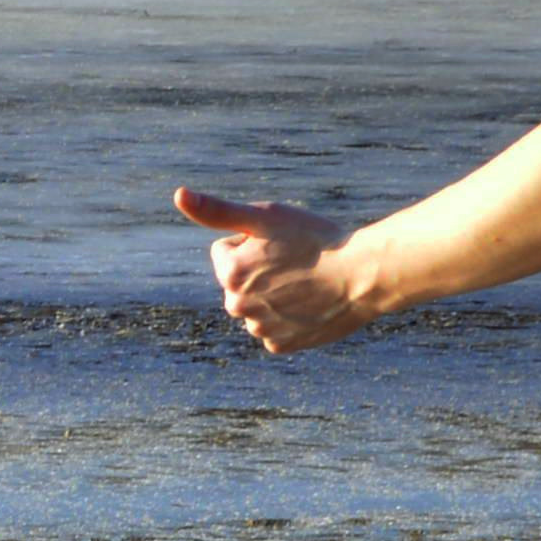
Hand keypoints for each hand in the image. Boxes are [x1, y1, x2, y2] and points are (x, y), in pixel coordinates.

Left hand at [173, 186, 372, 352]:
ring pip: (258, 305)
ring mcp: (260, 329)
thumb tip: (179, 195)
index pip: (226, 251)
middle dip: (260, 270)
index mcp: (229, 274)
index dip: (254, 242)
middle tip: (296, 263)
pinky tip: (310, 305)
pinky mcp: (281, 345)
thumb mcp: (265, 216)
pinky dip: (288, 318)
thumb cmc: (314, 239)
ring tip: (306, 283)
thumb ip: (217, 210)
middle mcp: (237, 306)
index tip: (281, 243)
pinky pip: (275, 328)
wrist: (362, 275)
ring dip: (274, 295)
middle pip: (239, 280)